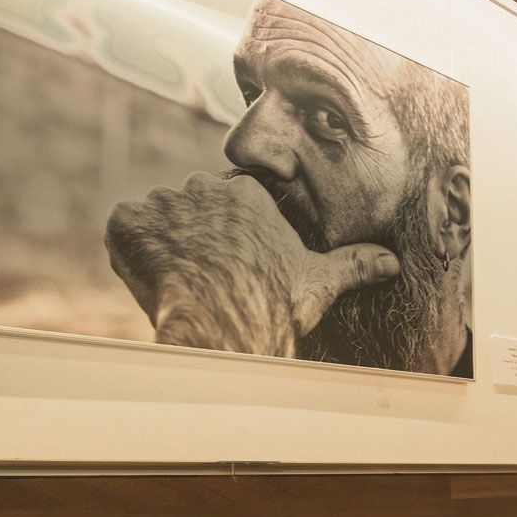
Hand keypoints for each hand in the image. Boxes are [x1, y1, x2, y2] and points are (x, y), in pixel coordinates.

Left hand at [105, 172, 399, 354]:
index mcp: (246, 193)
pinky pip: (124, 228)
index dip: (229, 234)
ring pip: (158, 217)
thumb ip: (354, 264)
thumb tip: (392, 263)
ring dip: (162, 242)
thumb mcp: (321, 283)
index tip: (232, 263)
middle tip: (204, 278)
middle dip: (195, 235)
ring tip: (179, 282)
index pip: (230, 200)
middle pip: (192, 206)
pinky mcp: (127, 222)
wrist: (221, 330)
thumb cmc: (274, 305)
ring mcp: (162, 201)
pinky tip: (154, 277)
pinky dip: (131, 250)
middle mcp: (202, 186)